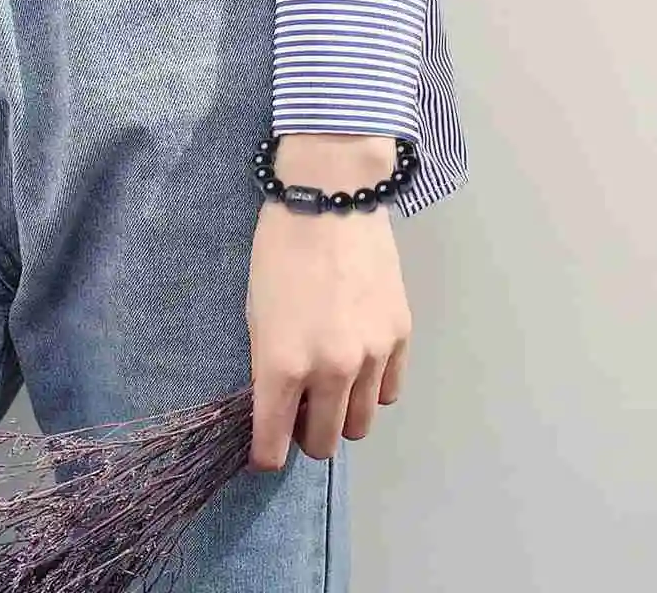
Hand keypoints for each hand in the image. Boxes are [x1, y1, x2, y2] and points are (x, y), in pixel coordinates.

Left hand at [245, 135, 411, 470]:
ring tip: (334, 388)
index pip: (273, 446)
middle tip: (301, 412)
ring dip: (343, 416)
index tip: (267, 449)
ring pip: (362, 425)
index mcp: (282, 366)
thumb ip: (268, 367)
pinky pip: (390, 391)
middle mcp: (331, 371)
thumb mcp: (256, 313)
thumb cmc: (278, 252)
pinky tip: (362, 364)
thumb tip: (283, 403)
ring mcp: (372, 355)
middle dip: (307, 437)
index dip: (266, 455)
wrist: (330, 201)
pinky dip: (373, 389)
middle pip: (323, 443)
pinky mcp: (401, 336)